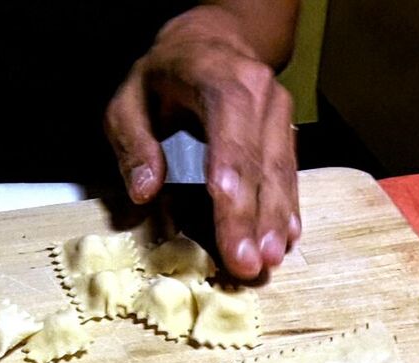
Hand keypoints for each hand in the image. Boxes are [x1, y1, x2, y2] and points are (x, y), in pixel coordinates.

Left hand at [105, 6, 299, 278]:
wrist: (211, 39)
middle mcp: (259, 93)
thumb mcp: (128, 99)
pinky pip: (290, 170)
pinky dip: (287, 206)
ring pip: (281, 171)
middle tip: (250, 266)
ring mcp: (279, 110)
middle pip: (260, 164)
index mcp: (218, 80)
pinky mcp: (285, 128)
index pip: (229, 143)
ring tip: (270, 261)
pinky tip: (286, 238)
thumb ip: (133, 143)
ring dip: (276, 220)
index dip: (232, 193)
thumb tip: (144, 192)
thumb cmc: (163, 75)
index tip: (233, 237)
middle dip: (255, 219)